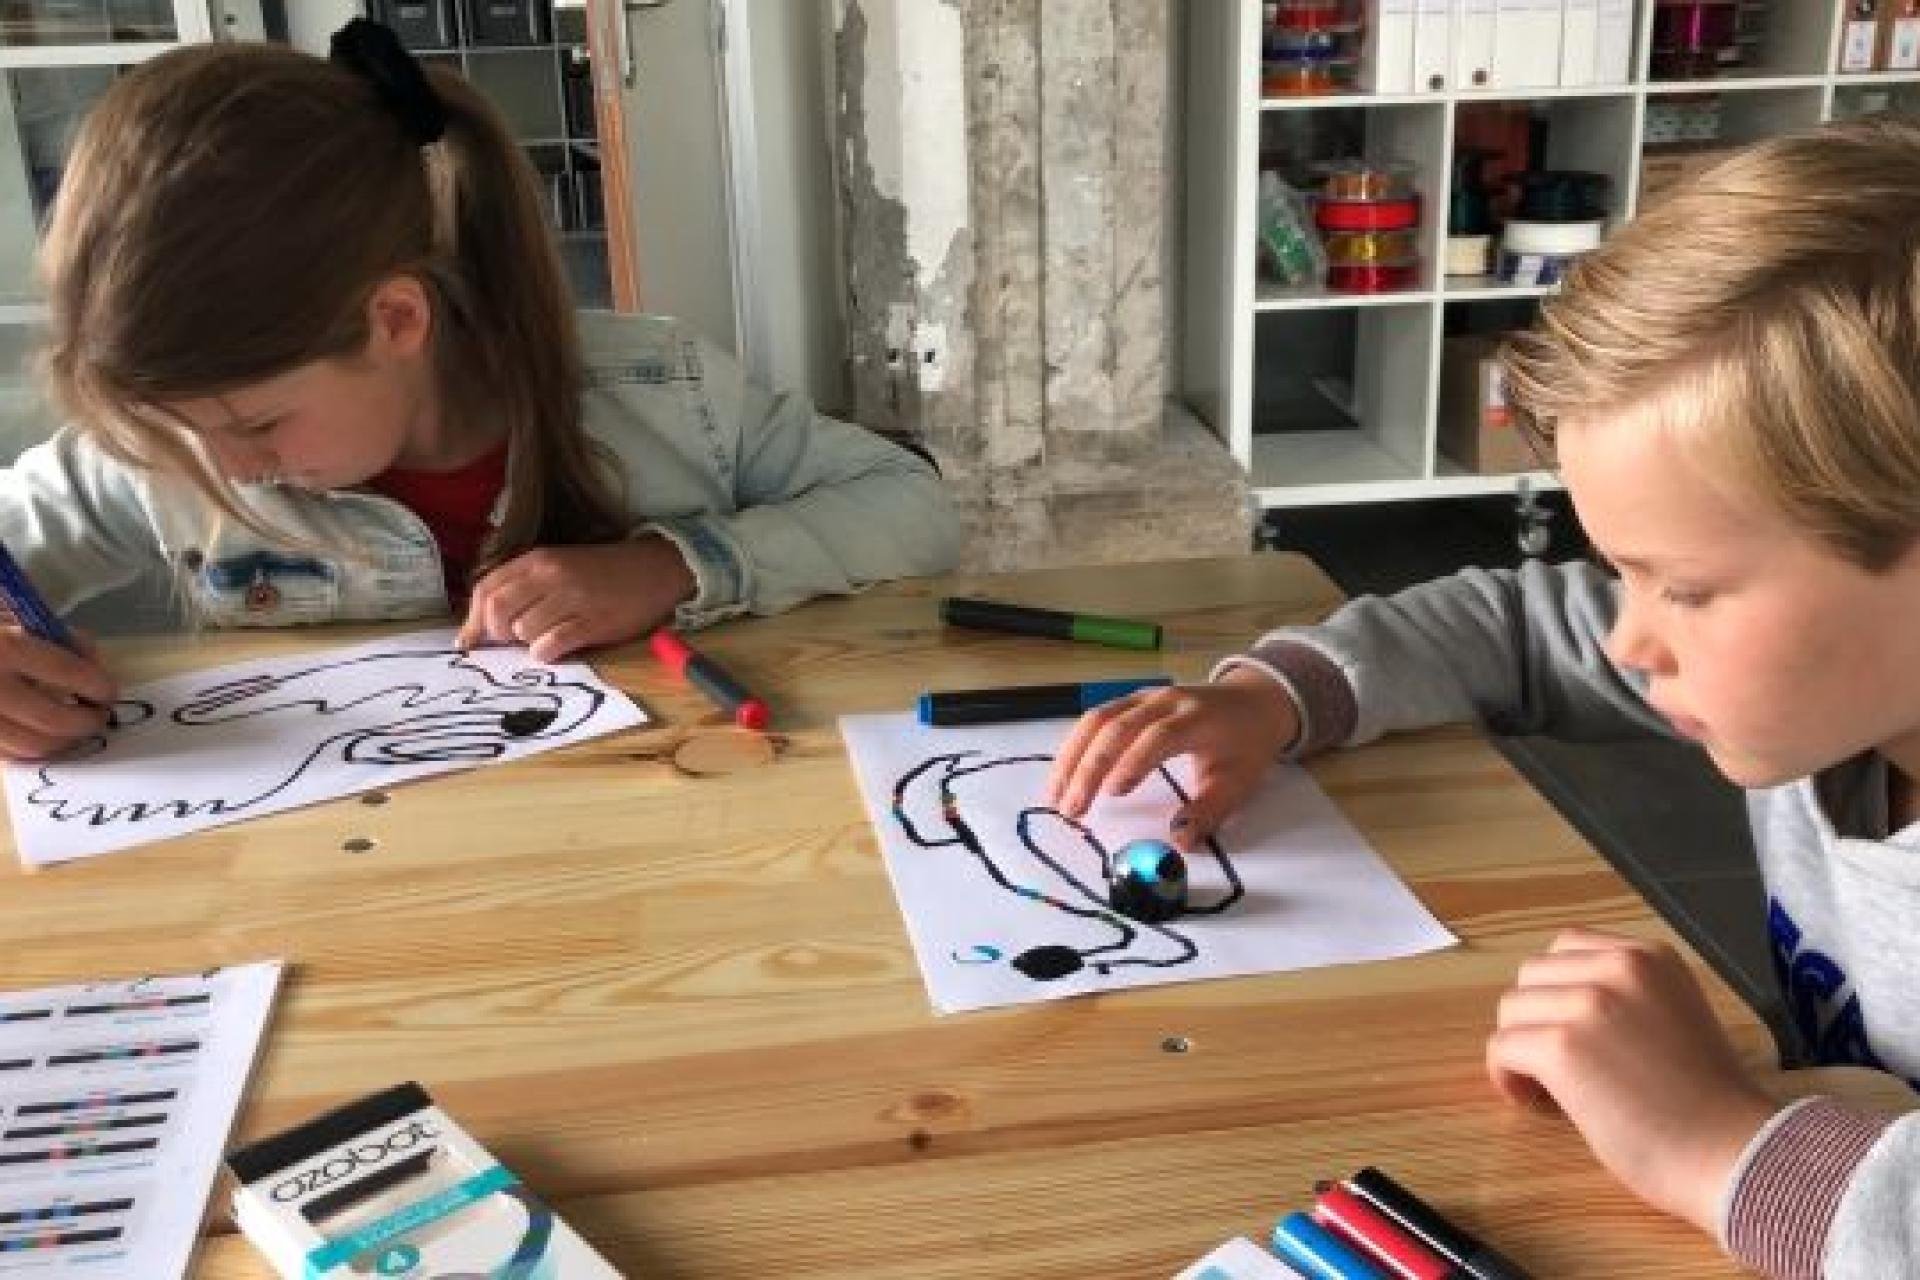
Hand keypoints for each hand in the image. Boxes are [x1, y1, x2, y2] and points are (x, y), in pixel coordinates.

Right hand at [0, 627, 114, 759]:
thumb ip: (50, 633)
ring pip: (31, 746)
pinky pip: (5, 755)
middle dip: (86, 720)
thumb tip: (89, 658)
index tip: (109, 691)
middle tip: (99, 716)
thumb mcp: (7, 613)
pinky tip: (41, 737)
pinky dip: (30, 750)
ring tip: (74, 731)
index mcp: (1, 648)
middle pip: (53, 718)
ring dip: (63, 742)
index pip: (66, 671)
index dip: (97, 684)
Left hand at [456, 535, 695, 663]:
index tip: (469, 642)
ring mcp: (573, 598)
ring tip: (545, 637)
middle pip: (499, 611)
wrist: (654, 570)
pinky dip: (547, 652)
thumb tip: (484, 623)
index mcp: (538, 559)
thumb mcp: (559, 565)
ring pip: (525, 630)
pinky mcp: (593, 622)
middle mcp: (551, 575)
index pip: (487, 588)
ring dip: (527, 643)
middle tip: (511, 641)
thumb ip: (524, 586)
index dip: (472, 619)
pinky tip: (557, 647)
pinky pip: (552, 644)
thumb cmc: (602, 573)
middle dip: (497, 634)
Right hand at [1045, 666, 1300, 850]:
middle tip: (1070, 808)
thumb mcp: (1239, 782)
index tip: (1112, 794)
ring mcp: (1144, 697)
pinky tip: (1065, 774)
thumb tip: (1180, 842)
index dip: (1133, 762)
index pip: (1158, 736)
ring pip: (1097, 719)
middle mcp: (1164, 701)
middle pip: (1117, 725)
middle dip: (1088, 767)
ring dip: (1072, 756)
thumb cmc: (1246, 743)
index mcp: (1196, 718)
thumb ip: (1209, 812)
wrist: (1254, 700)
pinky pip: (1097, 718)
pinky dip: (1076, 746)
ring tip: (1055, 795)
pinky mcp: (1131, 701)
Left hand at [1486, 927, 1776, 1233]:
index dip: (1558, 991)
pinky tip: (1534, 1101)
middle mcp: (1618, 968)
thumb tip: (1562, 1008)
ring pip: (1512, 1010)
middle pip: (1533, 975)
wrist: (1735, 1153)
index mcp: (1651, 957)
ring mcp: (1589, 1004)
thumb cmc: (1710, 1105)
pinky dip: (1507, 1076)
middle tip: (1560, 1064)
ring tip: (1551, 1087)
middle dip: (1537, 1017)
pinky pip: (1502, 1048)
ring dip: (1521, 1047)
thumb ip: (1627, 998)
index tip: (1572, 1030)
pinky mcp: (1562, 1047)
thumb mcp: (1675, 1016)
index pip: (1567, 948)